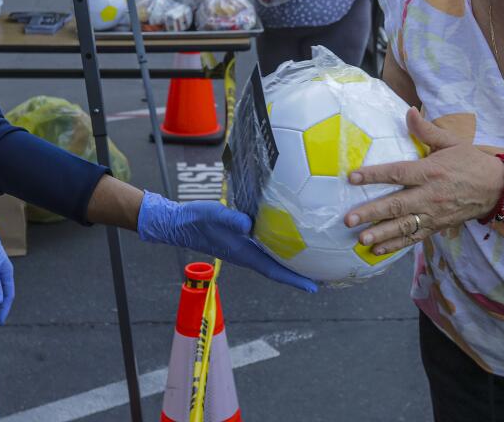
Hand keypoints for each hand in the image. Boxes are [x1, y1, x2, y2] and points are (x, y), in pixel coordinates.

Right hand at [136, 192, 316, 292]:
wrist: (179, 223)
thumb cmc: (197, 220)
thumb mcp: (215, 216)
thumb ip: (231, 219)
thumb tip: (250, 223)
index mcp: (244, 253)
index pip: (274, 270)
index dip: (294, 280)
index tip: (315, 288)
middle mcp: (248, 254)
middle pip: (279, 267)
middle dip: (300, 273)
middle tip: (324, 276)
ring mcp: (244, 248)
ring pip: (274, 258)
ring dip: (292, 260)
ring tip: (312, 258)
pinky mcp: (241, 239)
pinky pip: (266, 246)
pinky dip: (280, 246)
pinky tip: (287, 238)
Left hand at [343, 109, 503, 255]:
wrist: (497, 188)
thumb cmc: (470, 162)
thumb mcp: (451, 142)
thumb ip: (426, 130)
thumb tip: (408, 110)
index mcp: (430, 171)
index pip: (397, 173)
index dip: (374, 175)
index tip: (353, 178)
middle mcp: (430, 195)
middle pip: (397, 205)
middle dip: (372, 213)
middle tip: (349, 219)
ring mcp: (434, 214)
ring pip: (404, 226)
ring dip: (382, 234)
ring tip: (361, 239)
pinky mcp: (437, 226)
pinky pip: (414, 237)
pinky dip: (396, 245)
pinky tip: (377, 250)